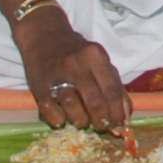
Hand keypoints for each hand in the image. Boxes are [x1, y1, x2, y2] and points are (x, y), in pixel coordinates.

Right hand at [14, 3, 129, 136]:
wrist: (44, 36)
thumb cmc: (77, 53)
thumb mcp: (100, 61)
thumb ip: (115, 86)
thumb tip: (125, 118)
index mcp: (96, 56)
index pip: (112, 90)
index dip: (117, 113)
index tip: (119, 125)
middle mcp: (76, 64)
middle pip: (94, 101)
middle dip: (101, 120)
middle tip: (101, 126)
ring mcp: (56, 75)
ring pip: (73, 107)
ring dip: (81, 121)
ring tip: (82, 122)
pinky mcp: (38, 85)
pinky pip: (50, 110)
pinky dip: (58, 120)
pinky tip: (63, 119)